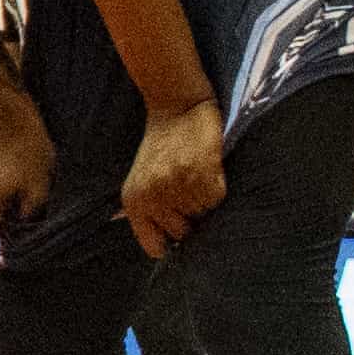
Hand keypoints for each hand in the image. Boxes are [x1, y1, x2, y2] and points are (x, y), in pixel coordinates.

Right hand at [0, 94, 54, 253]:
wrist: (8, 123)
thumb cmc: (27, 154)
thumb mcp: (39, 191)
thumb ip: (30, 221)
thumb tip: (27, 241)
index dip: (10, 258)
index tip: (29, 255)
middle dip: (4, 241)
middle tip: (30, 233)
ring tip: (22, 216)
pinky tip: (12, 203)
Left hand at [123, 98, 225, 254]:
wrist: (176, 108)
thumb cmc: (162, 147)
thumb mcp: (142, 180)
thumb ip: (149, 212)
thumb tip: (167, 246)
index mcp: (134, 202)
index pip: (155, 246)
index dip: (172, 245)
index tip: (183, 236)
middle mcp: (152, 197)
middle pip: (183, 233)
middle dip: (192, 220)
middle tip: (192, 193)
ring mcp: (176, 186)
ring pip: (203, 216)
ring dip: (206, 202)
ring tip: (199, 178)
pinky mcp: (200, 173)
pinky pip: (217, 199)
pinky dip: (219, 189)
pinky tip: (210, 170)